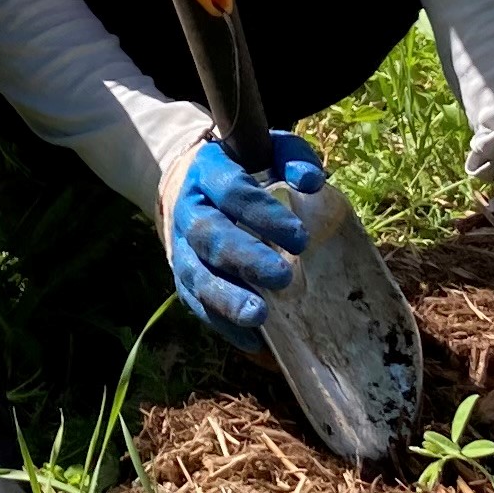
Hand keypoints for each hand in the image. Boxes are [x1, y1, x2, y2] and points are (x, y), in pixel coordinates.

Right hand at [164, 132, 327, 352]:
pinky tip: (253, 341)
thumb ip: (291, 158)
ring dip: (226, 299)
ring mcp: (181, 248)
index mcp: (208, 173)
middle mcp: (189, 210)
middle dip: (244, 259)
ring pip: (196, 276)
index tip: (300, 237)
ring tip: (258, 316)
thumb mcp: (266, 151)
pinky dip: (223, 324)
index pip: (231, 191)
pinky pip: (196, 304)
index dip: (263, 213)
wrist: (190, 185)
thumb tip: (312, 183)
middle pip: (210, 236)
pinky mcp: (182, 278)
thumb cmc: (242, 169)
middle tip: (283, 277)